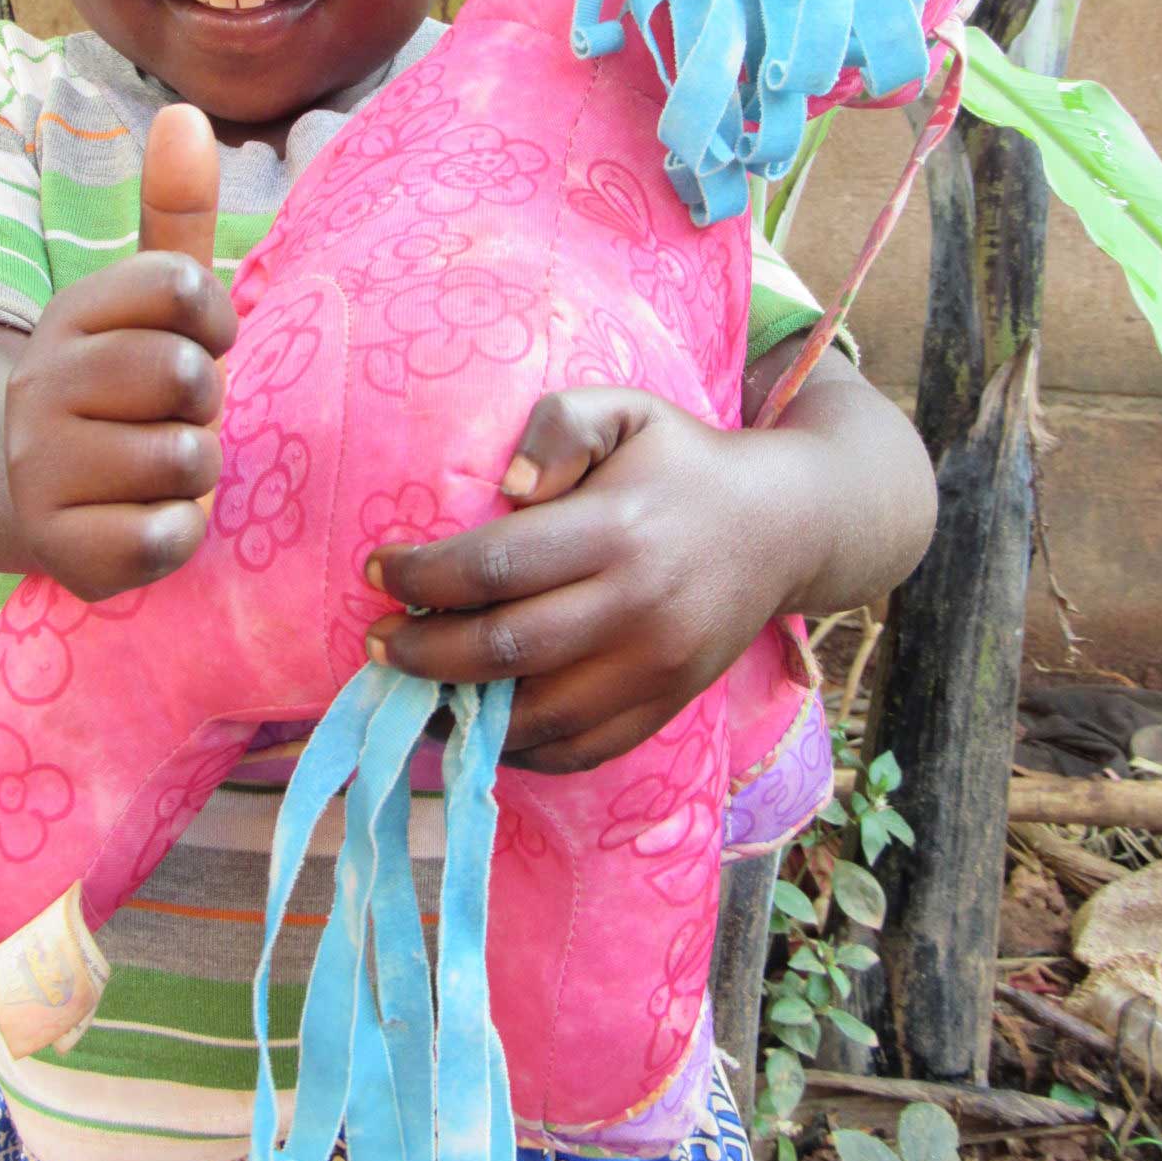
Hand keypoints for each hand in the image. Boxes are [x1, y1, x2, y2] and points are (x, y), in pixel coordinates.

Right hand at [3, 104, 236, 601]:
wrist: (35, 496)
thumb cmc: (125, 387)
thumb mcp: (148, 302)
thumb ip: (175, 211)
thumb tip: (186, 111)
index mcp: (72, 314)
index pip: (183, 286)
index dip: (215, 322)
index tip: (200, 344)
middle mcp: (41, 386)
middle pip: (187, 375)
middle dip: (205, 404)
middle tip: (176, 418)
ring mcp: (41, 471)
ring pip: (185, 458)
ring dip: (197, 471)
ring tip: (160, 468)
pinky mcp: (62, 549)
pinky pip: (167, 536)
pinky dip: (180, 532)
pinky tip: (149, 519)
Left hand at [363, 386, 818, 774]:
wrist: (783, 527)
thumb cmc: (680, 461)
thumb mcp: (625, 410)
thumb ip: (559, 425)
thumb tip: (505, 484)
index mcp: (616, 529)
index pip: (495, 566)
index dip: (422, 576)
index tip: (379, 571)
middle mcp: (639, 607)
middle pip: (505, 649)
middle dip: (422, 652)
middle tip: (378, 642)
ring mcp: (656, 668)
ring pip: (537, 715)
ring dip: (460, 710)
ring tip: (416, 685)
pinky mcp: (666, 705)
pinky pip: (580, 750)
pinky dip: (520, 748)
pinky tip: (480, 719)